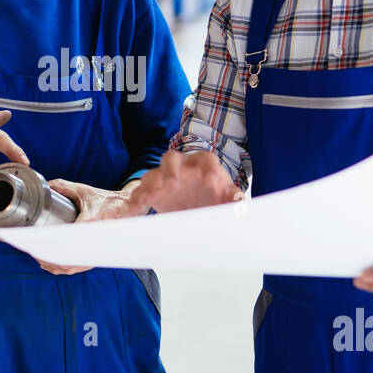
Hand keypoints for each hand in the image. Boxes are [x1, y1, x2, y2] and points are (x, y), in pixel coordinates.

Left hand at [32, 178, 135, 274]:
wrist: (129, 208)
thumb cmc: (107, 200)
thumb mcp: (83, 190)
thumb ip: (62, 187)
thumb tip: (45, 186)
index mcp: (89, 223)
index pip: (64, 239)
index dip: (47, 244)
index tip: (35, 242)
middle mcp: (93, 241)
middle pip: (64, 258)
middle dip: (46, 256)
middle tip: (32, 250)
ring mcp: (95, 252)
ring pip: (70, 267)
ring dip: (53, 265)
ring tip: (38, 257)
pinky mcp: (97, 257)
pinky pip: (77, 268)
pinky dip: (63, 268)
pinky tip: (51, 265)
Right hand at [123, 149, 242, 215]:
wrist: (199, 209)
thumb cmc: (214, 199)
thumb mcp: (226, 199)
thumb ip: (233, 199)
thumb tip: (239, 202)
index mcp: (203, 165)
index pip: (205, 159)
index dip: (208, 169)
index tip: (212, 184)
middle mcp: (181, 167)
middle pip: (171, 159)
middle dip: (171, 170)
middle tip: (172, 183)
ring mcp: (164, 179)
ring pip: (152, 175)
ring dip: (150, 185)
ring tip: (148, 199)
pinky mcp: (152, 193)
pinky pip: (139, 193)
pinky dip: (135, 202)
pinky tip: (133, 212)